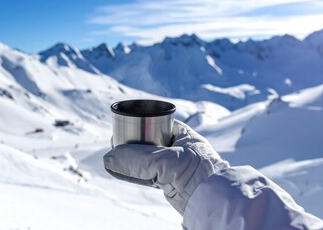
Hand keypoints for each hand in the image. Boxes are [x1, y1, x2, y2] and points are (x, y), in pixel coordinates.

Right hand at [103, 120, 228, 214]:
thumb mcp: (165, 161)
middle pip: (146, 141)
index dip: (136, 125)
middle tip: (114, 144)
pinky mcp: (168, 181)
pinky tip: (120, 171)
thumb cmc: (196, 172)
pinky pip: (145, 174)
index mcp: (180, 132)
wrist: (213, 199)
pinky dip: (132, 173)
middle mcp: (176, 146)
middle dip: (129, 144)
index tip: (121, 129)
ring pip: (144, 159)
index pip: (153, 123)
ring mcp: (172, 164)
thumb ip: (136, 159)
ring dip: (129, 160)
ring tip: (113, 158)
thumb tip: (109, 158)